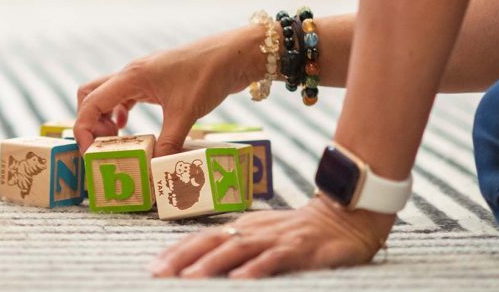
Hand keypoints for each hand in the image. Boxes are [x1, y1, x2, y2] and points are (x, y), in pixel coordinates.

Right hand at [74, 25, 263, 155]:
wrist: (232, 55)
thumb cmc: (207, 75)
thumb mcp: (187, 113)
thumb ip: (168, 142)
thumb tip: (154, 169)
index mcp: (132, 77)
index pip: (91, 101)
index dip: (84, 128)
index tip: (90, 152)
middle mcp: (131, 74)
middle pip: (91, 94)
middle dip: (90, 122)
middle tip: (105, 145)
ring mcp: (142, 76)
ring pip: (107, 95)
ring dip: (104, 117)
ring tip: (116, 140)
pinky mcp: (154, 81)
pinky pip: (125, 96)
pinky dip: (120, 112)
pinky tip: (129, 127)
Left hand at [150, 196, 391, 277]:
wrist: (344, 217)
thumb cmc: (298, 233)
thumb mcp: (264, 238)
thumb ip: (238, 249)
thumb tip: (204, 267)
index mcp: (241, 227)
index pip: (201, 238)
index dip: (176, 252)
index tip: (154, 268)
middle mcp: (252, 230)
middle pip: (210, 241)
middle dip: (182, 258)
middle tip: (158, 274)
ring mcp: (274, 239)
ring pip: (236, 249)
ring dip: (211, 264)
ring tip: (189, 279)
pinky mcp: (299, 250)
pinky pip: (274, 260)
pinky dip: (256, 269)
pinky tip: (240, 280)